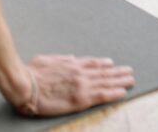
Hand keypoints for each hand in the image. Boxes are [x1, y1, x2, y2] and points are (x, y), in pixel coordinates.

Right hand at [16, 55, 133, 116]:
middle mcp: (79, 73)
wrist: (26, 85)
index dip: (103, 63)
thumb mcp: (46, 59)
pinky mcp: (81, 99)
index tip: (112, 63)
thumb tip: (72, 58)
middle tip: (129, 71)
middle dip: (118, 72)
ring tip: (131, 80)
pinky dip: (114, 93)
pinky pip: (103, 95)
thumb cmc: (31, 73)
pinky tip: (123, 92)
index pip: (92, 63)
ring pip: (107, 82)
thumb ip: (61, 59)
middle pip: (103, 72)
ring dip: (120, 81)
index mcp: (70, 64)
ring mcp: (82, 85)